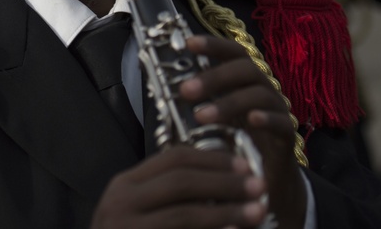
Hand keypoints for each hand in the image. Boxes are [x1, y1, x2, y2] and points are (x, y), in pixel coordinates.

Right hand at [91, 147, 268, 227]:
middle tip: (259, 185)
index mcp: (125, 184)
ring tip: (257, 211)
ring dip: (226, 211)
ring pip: (184, 213)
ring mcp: (127, 228)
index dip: (213, 159)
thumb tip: (222, 180)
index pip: (173, 158)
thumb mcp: (138, 210)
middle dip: (225, 182)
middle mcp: (121, 202)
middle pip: (181, 180)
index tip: (244, 165)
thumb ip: (167, 194)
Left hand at [182, 35, 306, 228]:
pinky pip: (281, 122)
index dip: (214, 45)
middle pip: (245, 69)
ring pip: (259, 95)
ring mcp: (277, 111)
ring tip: (201, 116)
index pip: (233, 54)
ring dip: (229, 102)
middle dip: (214, 76)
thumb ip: (197, 102)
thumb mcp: (212, 119)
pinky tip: (251, 120)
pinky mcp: (287, 137)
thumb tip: (162, 85)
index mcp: (243, 82)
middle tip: (185, 90)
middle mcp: (262, 90)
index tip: (189, 43)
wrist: (262, 181)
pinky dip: (267, 118)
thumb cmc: (233, 143)